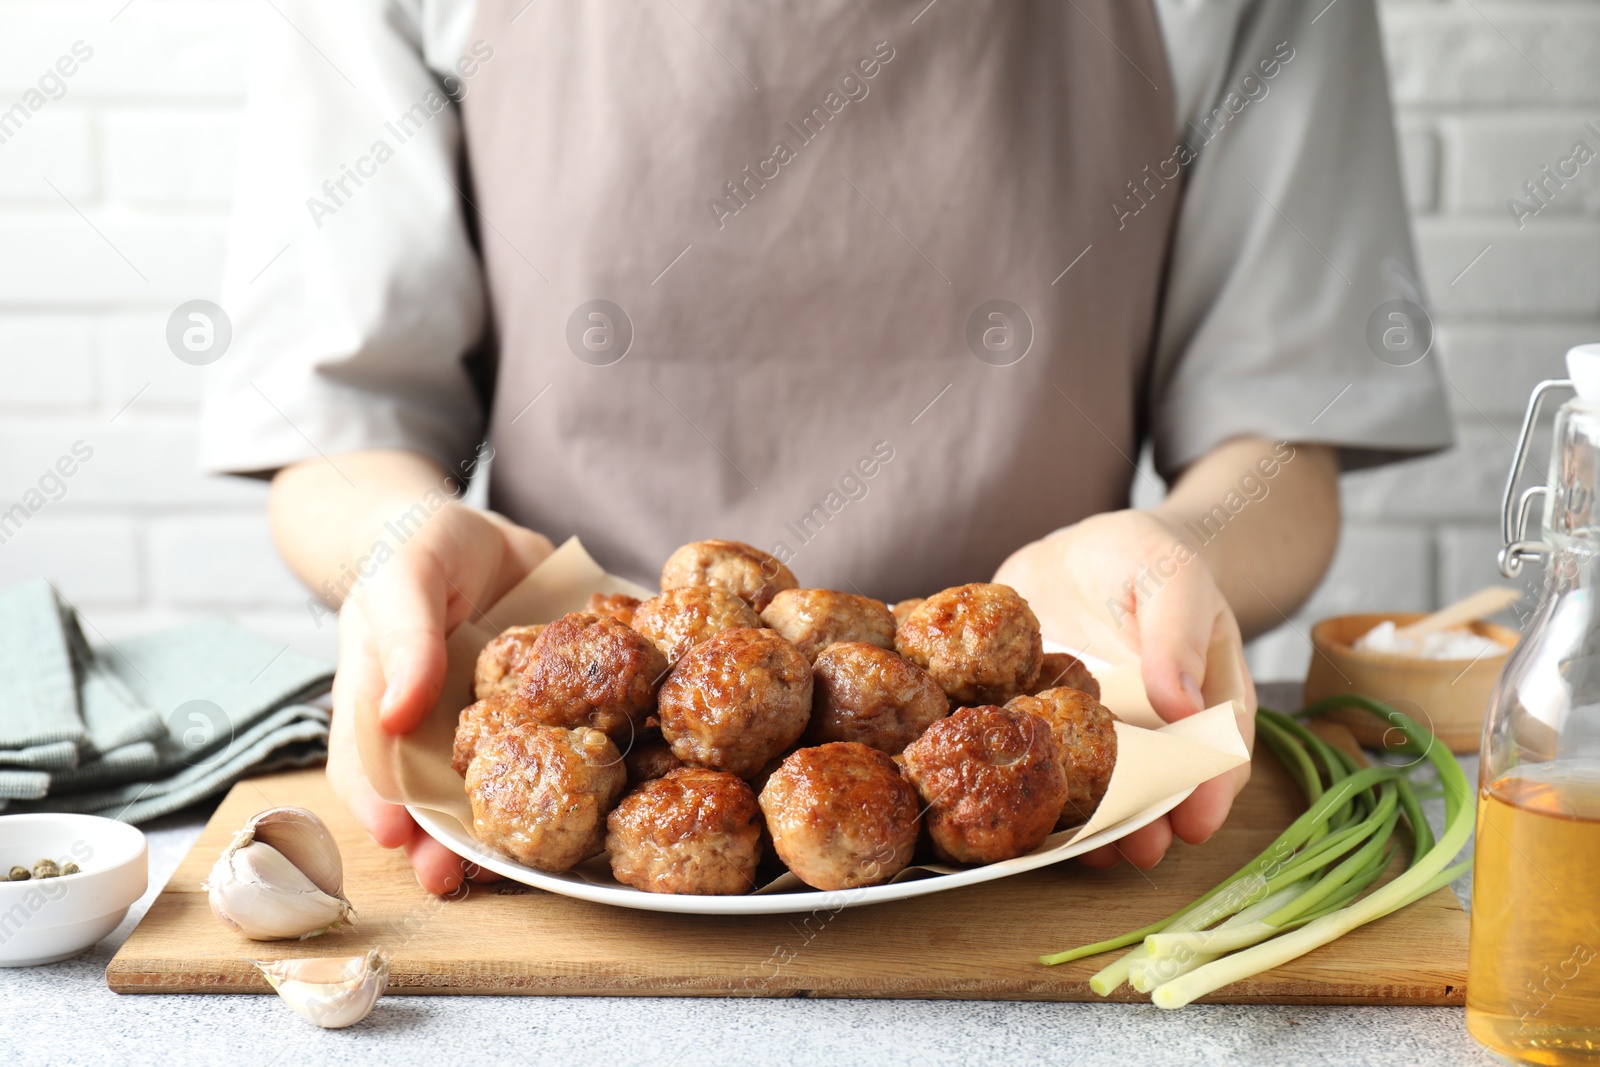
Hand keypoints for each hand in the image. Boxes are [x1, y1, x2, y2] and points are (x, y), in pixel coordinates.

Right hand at [326, 502, 553, 893]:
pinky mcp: (549, 714)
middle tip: (452, 879)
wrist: (480, 534)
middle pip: (434, 799)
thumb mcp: (406, 580)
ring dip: (509, 832)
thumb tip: (398, 712)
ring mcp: (494, 728)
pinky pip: (565, 747)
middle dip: (442, 844)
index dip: (378, 804)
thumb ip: (405, 640)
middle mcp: (439, 730)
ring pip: (499, 790)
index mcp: (388, 704)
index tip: (393, 836)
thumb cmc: (419, 552)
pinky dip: (582, 777)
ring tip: (523, 868)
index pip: (371, 766)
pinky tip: (603, 800)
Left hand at [993, 509, 1256, 868]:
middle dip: (1154, 822)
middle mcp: (1156, 727)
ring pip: (1107, 788)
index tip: (1197, 822)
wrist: (1078, 551)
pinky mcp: (1052, 728)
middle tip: (1140, 851)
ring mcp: (1103, 733)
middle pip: (1163, 785)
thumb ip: (1177, 635)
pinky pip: (1052, 766)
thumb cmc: (1143, 558)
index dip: (1210, 791)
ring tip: (1092, 851)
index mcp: (1205, 695)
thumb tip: (1183, 704)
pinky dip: (1047, 793)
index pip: (1218, 753)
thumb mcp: (1170, 577)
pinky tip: (1036, 816)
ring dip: (1103, 824)